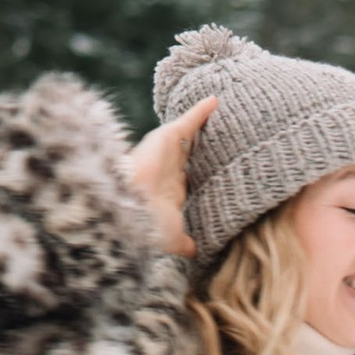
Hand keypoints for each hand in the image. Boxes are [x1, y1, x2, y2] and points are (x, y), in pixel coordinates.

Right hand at [127, 98, 211, 258]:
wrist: (130, 205)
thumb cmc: (148, 224)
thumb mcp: (172, 238)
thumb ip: (185, 244)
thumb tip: (196, 254)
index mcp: (170, 192)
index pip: (190, 180)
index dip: (202, 174)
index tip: (217, 170)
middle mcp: (169, 170)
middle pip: (191, 155)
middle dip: (203, 147)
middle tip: (224, 136)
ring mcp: (167, 152)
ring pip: (190, 136)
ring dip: (203, 125)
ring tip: (222, 113)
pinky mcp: (166, 137)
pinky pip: (189, 121)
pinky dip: (201, 111)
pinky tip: (216, 100)